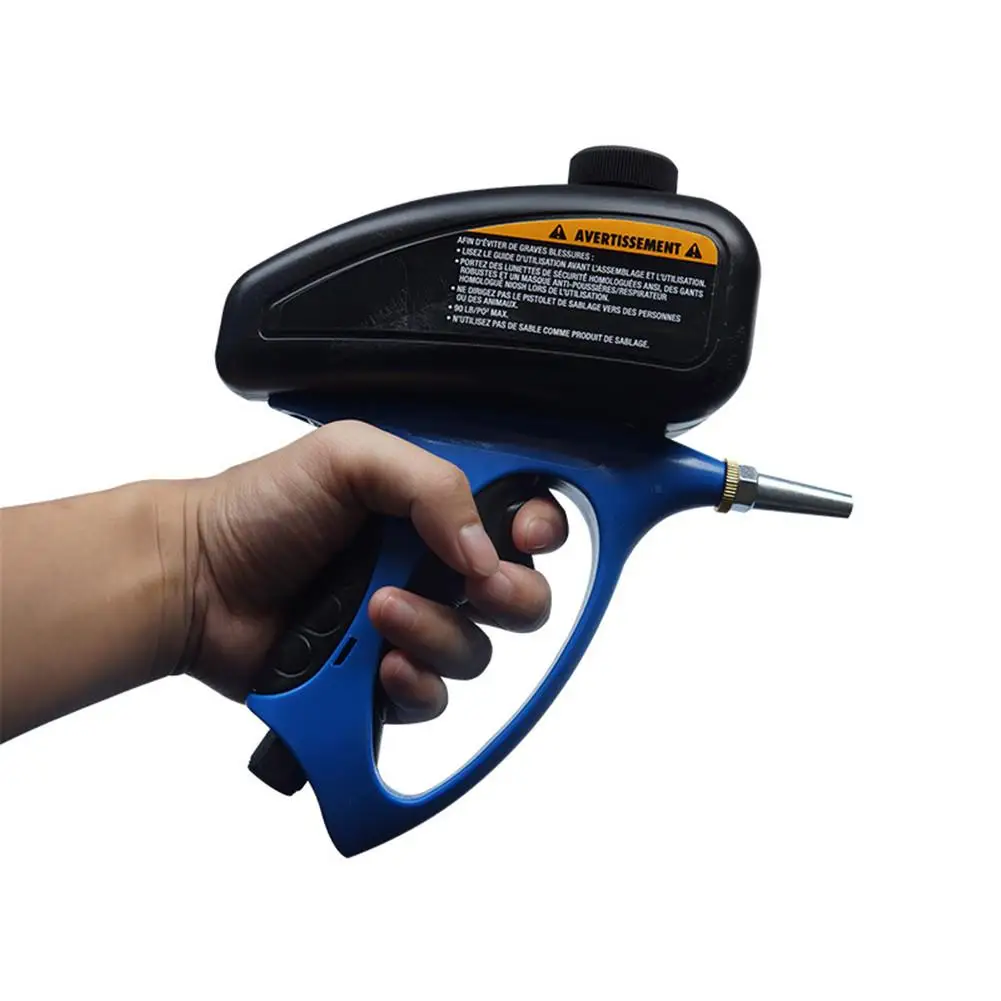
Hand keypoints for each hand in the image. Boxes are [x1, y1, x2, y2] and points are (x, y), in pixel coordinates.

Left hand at [183, 421, 567, 720]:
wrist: (196, 579)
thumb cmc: (259, 507)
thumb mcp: (350, 457)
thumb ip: (432, 483)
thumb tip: (487, 551)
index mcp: (433, 507)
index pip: (520, 518)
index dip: (541, 529)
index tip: (527, 535)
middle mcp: (431, 567)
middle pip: (519, 595)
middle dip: (509, 596)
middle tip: (471, 584)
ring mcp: (410, 625)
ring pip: (477, 652)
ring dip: (437, 634)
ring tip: (378, 613)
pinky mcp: (382, 677)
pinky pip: (433, 699)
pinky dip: (414, 686)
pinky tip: (379, 666)